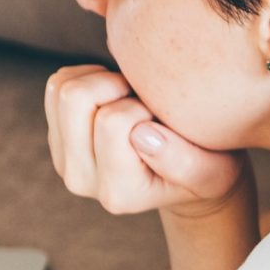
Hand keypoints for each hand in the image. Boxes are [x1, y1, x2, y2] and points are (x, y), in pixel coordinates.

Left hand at [46, 66, 246, 218]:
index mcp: (118, 193)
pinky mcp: (56, 138)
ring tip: (132, 98)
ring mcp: (63, 160)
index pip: (113, 120)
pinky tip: (116, 96)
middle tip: (145, 102)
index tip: (164, 120)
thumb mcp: (213, 172)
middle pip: (76, 99)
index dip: (144, 105)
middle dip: (117, 86)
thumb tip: (142, 134)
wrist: (187, 173)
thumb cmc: (206, 167)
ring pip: (63, 88)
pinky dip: (89, 77)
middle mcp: (82, 181)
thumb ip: (184, 162)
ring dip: (103, 81)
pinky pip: (58, 83)